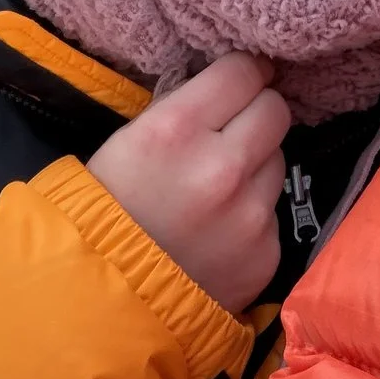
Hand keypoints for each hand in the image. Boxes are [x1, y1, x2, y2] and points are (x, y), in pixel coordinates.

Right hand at [87, 51, 290, 311]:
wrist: (101, 306)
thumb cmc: (105, 213)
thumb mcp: (128, 142)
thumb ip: (182, 111)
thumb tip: (227, 85)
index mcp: (177, 130)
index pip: (243, 72)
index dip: (246, 72)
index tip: (246, 77)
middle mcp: (223, 168)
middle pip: (275, 111)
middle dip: (258, 113)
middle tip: (236, 127)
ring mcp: (251, 215)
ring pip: (278, 160)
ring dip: (256, 165)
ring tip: (218, 188)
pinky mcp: (268, 254)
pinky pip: (273, 213)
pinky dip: (253, 214)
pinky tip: (220, 230)